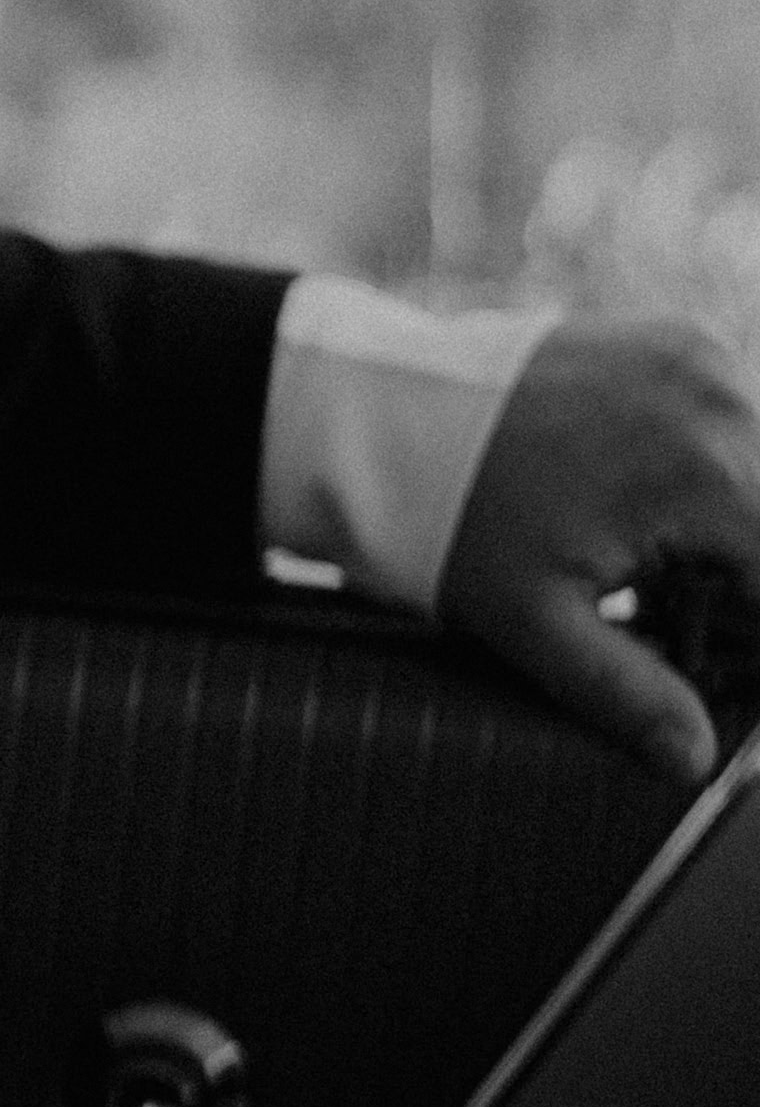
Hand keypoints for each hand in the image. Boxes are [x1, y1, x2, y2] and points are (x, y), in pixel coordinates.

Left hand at [436, 317, 759, 793]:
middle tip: (675, 619)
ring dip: (737, 530)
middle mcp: (723, 402)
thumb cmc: (455, 520)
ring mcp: (703, 363)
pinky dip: (714, 474)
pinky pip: (734, 424)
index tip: (718, 659)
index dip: (752, 636)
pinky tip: (650, 515)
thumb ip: (627, 695)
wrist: (384, 415)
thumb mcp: (537, 625)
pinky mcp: (682, 345)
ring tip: (660, 575)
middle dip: (745, 582)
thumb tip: (695, 762)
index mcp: (705, 475)